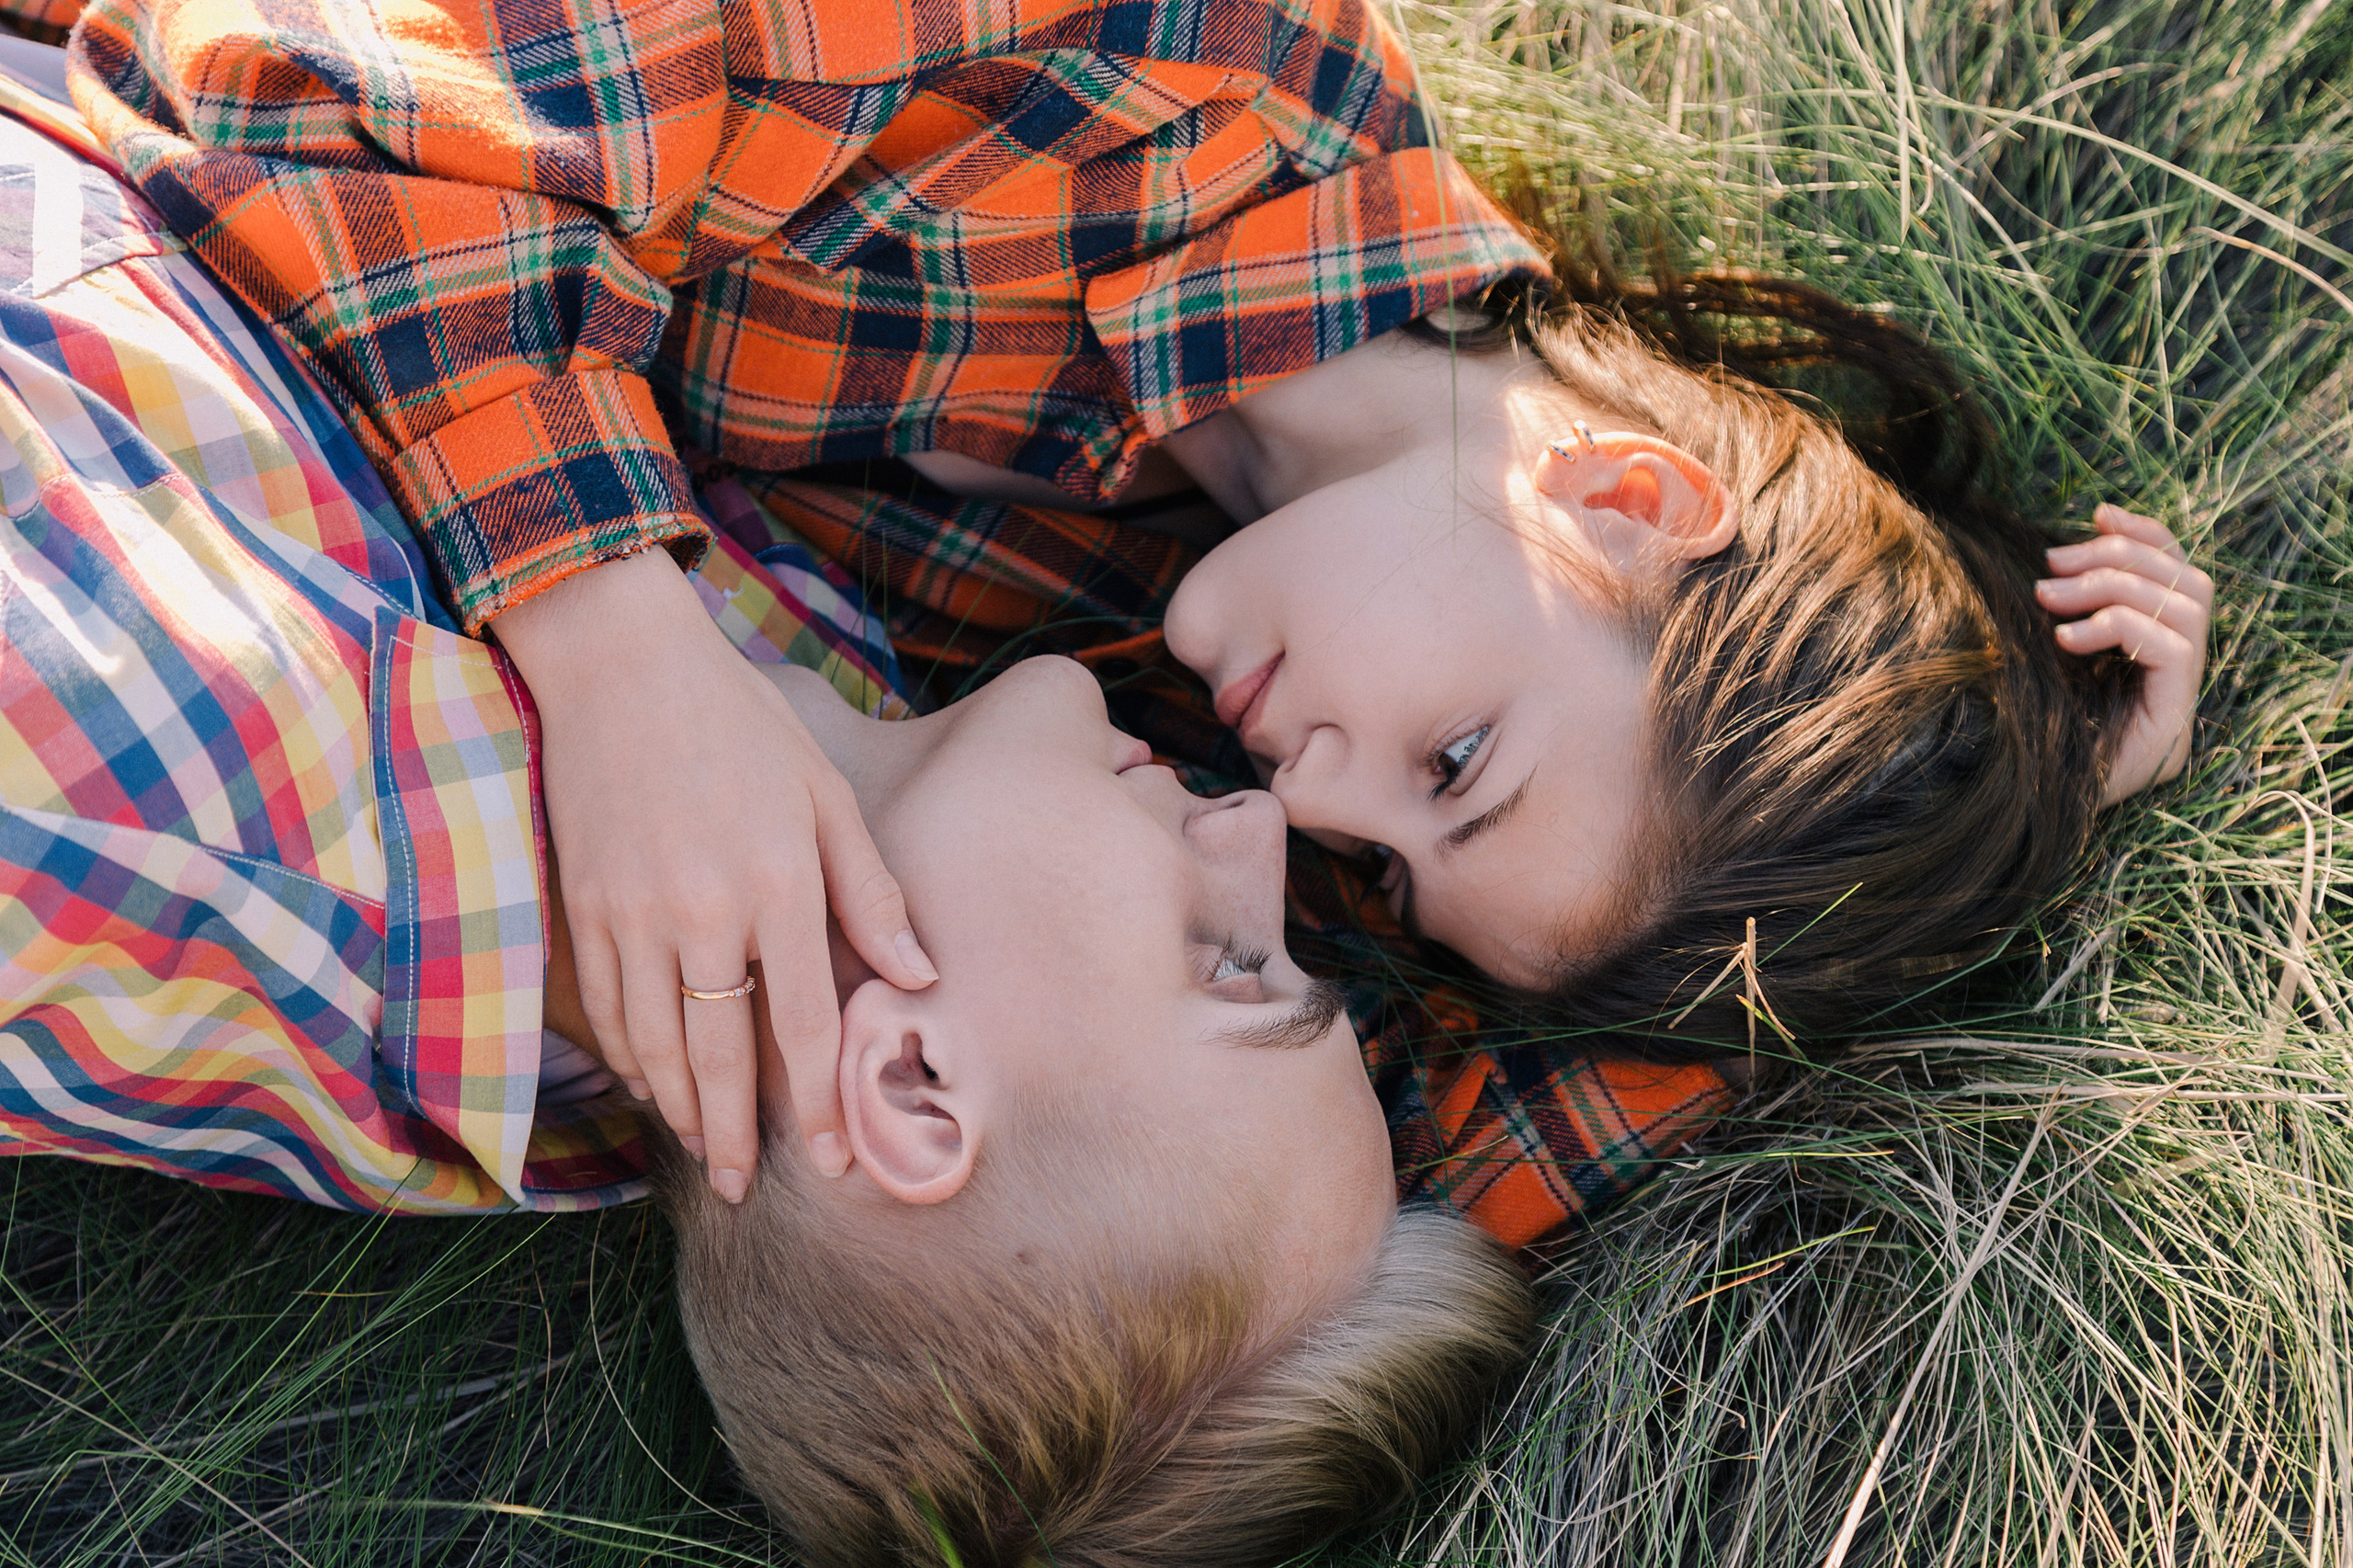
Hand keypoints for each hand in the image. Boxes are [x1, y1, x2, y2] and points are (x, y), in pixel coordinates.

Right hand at [494, 549, 935, 1200]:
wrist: (621, 666)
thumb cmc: (741, 723)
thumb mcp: (825, 792)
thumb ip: (869, 891)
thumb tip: (919, 975)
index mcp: (778, 884)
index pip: (803, 1023)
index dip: (818, 1104)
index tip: (831, 1162)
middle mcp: (704, 912)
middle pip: (721, 1056)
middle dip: (734, 1135)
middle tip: (742, 1192)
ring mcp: (633, 914)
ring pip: (654, 1045)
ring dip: (679, 1110)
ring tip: (699, 1153)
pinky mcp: (584, 907)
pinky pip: (606, 1009)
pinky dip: (627, 1059)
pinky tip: (649, 1084)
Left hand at [2036, 503, 2212, 806]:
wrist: (2006, 803)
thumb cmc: (2010, 727)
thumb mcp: (2034, 654)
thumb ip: (2061, 611)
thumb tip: (2055, 559)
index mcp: (2150, 656)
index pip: (2175, 573)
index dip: (2143, 536)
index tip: (2094, 514)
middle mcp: (2176, 675)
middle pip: (2187, 581)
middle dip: (2119, 557)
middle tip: (2051, 565)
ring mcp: (2179, 699)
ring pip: (2187, 604)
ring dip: (2114, 585)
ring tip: (2048, 598)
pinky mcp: (2173, 719)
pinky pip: (2174, 648)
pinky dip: (2120, 626)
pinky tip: (2066, 638)